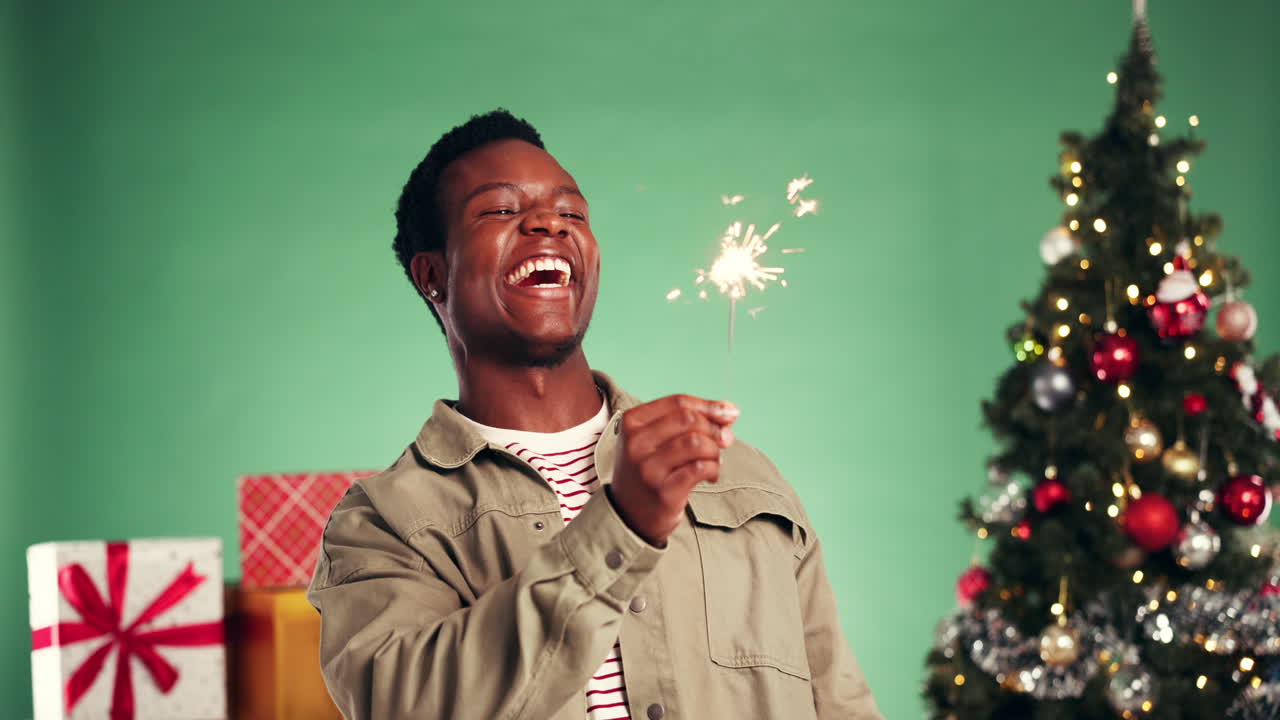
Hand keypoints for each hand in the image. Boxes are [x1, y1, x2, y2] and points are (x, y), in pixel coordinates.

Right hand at [608, 395, 738, 545]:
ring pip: (696, 443)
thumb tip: (730, 412)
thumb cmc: (649, 470)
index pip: (678, 402)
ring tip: (713, 460)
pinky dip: (714, 469)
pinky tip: (710, 475)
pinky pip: (701, 468)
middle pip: (689, 419)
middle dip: (714, 428)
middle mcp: (636, 443)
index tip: (730, 413)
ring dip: (714, 450)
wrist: (629, 515)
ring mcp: (647, 468)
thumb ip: (689, 421)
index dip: (710, 406)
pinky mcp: (663, 491)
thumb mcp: (656, 439)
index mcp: (632, 422)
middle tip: (725, 440)